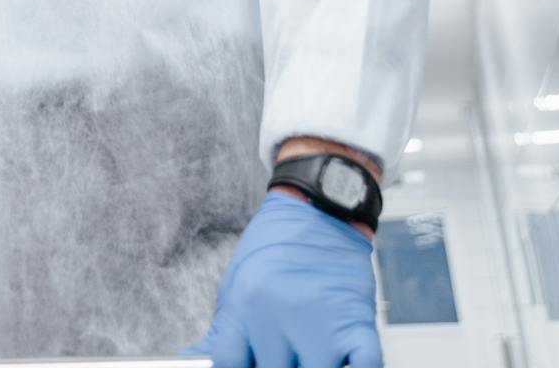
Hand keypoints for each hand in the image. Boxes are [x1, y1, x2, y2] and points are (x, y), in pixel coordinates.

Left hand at [184, 191, 380, 366]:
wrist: (319, 208)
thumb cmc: (276, 246)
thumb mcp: (234, 285)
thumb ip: (223, 332)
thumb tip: (193, 361)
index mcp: (243, 307)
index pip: (228, 363)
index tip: (244, 364)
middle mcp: (277, 316)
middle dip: (276, 364)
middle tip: (282, 354)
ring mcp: (318, 322)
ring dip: (311, 367)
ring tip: (308, 355)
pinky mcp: (356, 322)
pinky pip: (365, 366)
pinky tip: (344, 362)